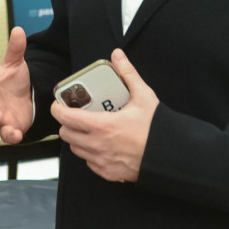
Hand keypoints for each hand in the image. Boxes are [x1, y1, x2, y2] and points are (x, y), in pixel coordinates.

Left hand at [49, 49, 157, 182]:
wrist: (171, 156)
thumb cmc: (156, 128)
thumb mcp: (143, 96)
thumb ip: (127, 74)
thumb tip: (117, 55)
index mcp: (102, 126)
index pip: (65, 118)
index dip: (58, 109)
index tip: (60, 104)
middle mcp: (97, 145)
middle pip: (66, 134)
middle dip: (67, 123)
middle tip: (77, 115)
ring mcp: (101, 161)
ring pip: (75, 149)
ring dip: (77, 139)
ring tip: (89, 129)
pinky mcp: (108, 173)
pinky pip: (89, 162)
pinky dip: (90, 153)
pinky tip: (101, 144)